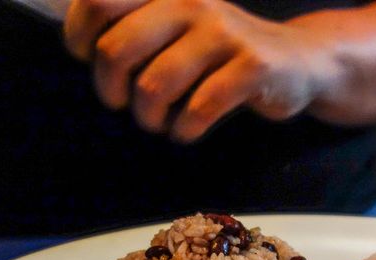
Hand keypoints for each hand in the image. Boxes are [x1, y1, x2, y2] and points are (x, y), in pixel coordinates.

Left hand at [64, 0, 339, 141]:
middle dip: (111, 89)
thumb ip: (134, 25)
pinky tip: (187, 131)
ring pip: (155, 85)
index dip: (79, 38)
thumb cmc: (220, 51)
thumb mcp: (176, 25)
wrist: (296, 61)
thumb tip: (80, 47)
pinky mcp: (252, 67)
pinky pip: (199, 108)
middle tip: (122, 104)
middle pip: (118, 49)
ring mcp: (224, 34)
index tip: (87, 60)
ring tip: (159, 122)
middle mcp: (191, 3)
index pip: (98, 2)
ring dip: (149, 117)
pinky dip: (185, 129)